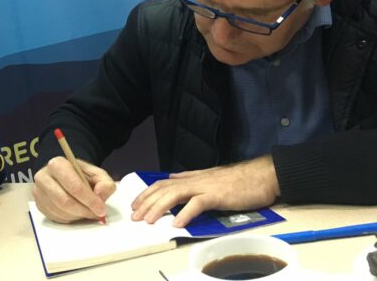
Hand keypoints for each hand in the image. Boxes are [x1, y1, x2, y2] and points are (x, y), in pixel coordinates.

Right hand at [32, 156, 115, 222]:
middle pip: (64, 201)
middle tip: (95, 214)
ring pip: (60, 211)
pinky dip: (69, 218)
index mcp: (57, 164)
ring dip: (77, 215)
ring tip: (86, 211)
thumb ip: (104, 183)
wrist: (66, 176)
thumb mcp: (97, 174)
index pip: (74, 186)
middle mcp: (43, 177)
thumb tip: (100, 194)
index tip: (101, 209)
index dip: (89, 200)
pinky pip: (55, 217)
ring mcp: (38, 191)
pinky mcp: (38, 204)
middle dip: (83, 210)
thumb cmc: (81, 175)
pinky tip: (75, 212)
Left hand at [131, 155, 279, 227]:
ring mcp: (205, 187)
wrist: (262, 175)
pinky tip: (177, 223)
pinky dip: (186, 214)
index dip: (148, 193)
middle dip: (147, 202)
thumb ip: (190, 178)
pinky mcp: (218, 195)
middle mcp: (195, 180)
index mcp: (192, 177)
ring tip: (149, 220)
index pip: (163, 183)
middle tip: (135, 216)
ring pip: (175, 195)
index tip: (136, 204)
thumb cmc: (240, 179)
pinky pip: (198, 204)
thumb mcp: (210, 177)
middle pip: (164, 189)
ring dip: (159, 208)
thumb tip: (173, 179)